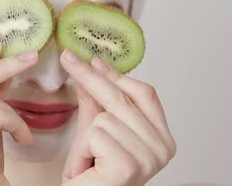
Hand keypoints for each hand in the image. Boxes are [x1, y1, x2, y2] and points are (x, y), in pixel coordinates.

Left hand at [60, 50, 176, 185]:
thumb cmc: (93, 180)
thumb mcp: (96, 135)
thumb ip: (96, 104)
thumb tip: (90, 71)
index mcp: (163, 139)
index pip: (145, 94)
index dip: (117, 75)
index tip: (93, 60)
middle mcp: (163, 149)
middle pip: (123, 99)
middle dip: (91, 78)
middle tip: (68, 58)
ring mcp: (149, 158)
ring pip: (105, 116)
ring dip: (86, 136)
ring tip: (88, 160)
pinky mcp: (128, 165)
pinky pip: (96, 132)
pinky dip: (82, 148)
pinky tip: (87, 167)